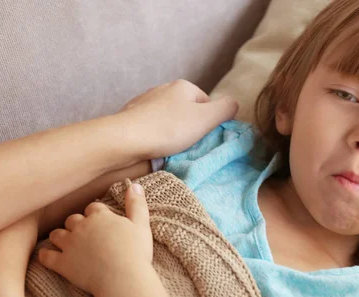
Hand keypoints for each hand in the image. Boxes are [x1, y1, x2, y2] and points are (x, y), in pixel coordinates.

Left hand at [39, 183, 151, 295]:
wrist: (123, 279)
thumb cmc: (135, 253)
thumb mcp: (141, 225)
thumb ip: (137, 204)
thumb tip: (135, 185)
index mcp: (100, 216)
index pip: (93, 208)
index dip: (96, 214)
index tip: (101, 221)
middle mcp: (81, 227)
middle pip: (72, 219)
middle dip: (76, 225)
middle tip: (85, 234)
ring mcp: (69, 245)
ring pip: (56, 234)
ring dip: (60, 237)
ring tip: (65, 242)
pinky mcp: (62, 263)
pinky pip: (46, 256)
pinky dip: (45, 256)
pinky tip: (47, 256)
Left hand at [117, 79, 238, 159]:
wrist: (124, 140)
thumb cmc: (168, 129)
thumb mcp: (206, 118)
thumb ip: (226, 109)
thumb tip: (233, 105)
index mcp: (183, 86)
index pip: (207, 104)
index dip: (209, 123)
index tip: (202, 139)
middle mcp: (163, 89)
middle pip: (187, 112)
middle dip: (189, 129)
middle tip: (188, 146)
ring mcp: (145, 102)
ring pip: (169, 120)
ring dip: (172, 134)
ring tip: (170, 149)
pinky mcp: (131, 117)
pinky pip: (152, 128)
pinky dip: (156, 137)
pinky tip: (154, 148)